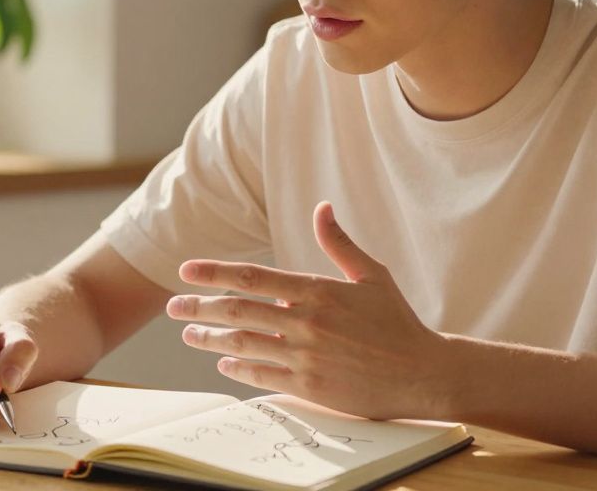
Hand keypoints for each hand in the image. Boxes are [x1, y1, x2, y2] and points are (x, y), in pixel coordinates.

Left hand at [167, 201, 451, 419]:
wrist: (423, 374)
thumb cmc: (397, 322)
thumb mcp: (372, 275)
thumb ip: (339, 243)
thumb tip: (322, 208)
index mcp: (318, 291)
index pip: (253, 278)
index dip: (214, 273)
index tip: (185, 271)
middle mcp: (307, 323)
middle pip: (238, 311)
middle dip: (199, 307)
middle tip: (173, 305)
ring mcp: (306, 357)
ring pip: (243, 344)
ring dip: (210, 339)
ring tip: (189, 333)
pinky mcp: (310, 388)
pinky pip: (262, 376)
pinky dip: (237, 368)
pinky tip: (224, 362)